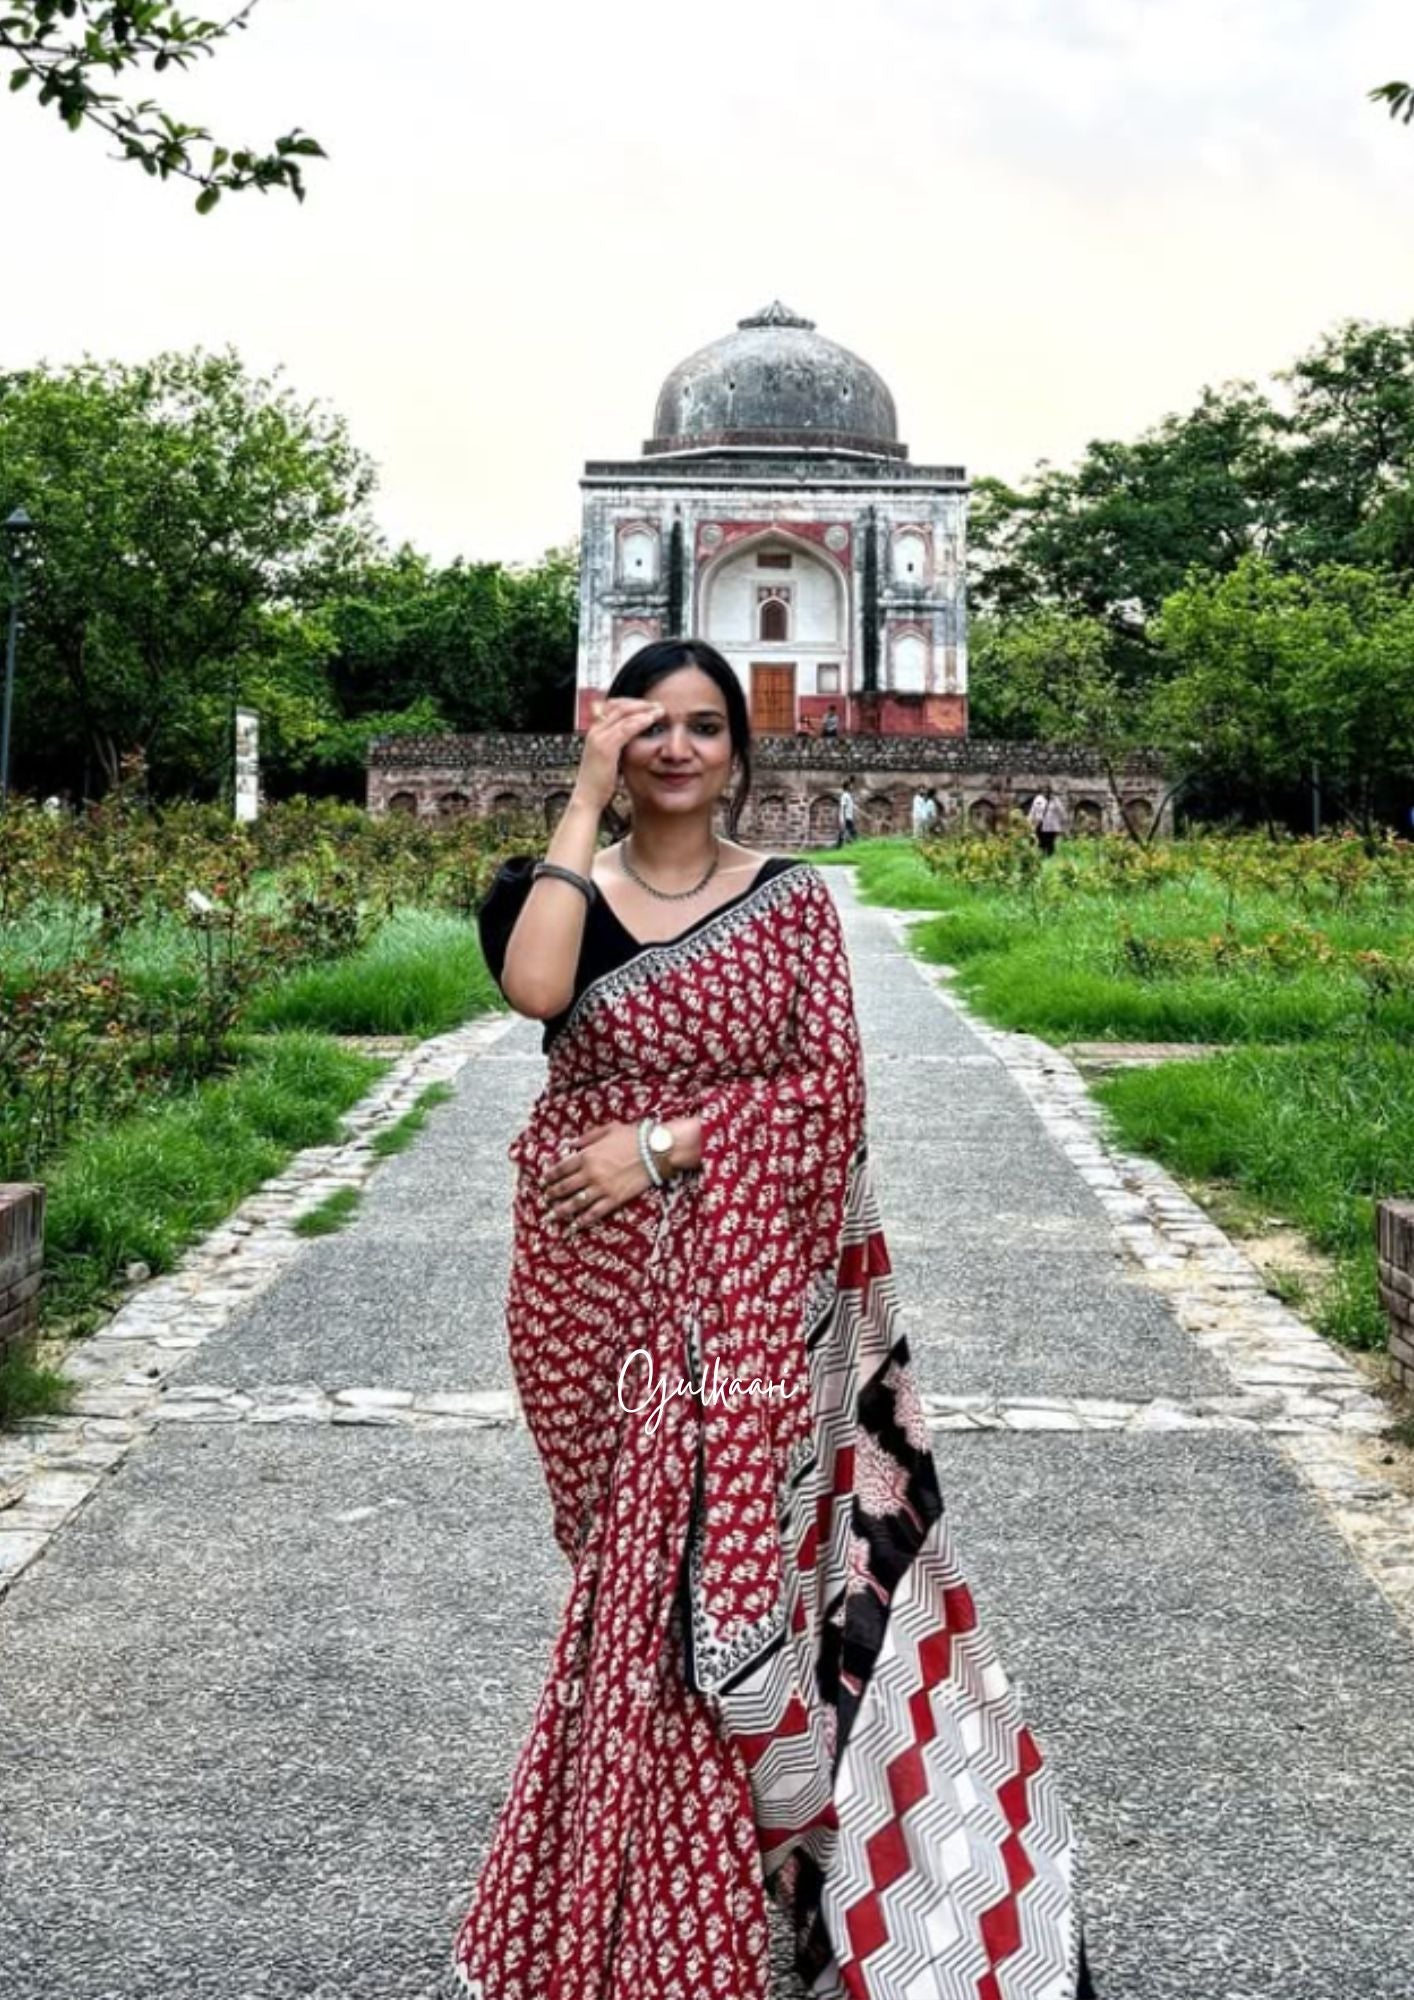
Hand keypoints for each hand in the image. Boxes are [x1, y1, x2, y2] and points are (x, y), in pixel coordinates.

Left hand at [540, 1120, 654, 1235]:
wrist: (655, 1150)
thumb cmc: (633, 1136)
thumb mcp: (608, 1129)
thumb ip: (588, 1137)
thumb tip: (571, 1144)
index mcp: (587, 1155)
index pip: (561, 1168)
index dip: (549, 1176)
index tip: (542, 1182)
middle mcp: (590, 1173)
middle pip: (564, 1187)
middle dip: (551, 1194)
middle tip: (545, 1200)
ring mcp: (601, 1188)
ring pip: (575, 1203)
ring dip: (560, 1211)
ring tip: (551, 1216)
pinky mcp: (614, 1199)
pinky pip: (594, 1213)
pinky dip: (582, 1221)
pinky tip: (574, 1227)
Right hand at [573, 696, 665, 812]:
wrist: (587, 798)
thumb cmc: (598, 783)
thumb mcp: (608, 760)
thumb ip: (617, 748)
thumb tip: (632, 742)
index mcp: (595, 732)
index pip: (614, 708)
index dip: (633, 705)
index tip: (649, 707)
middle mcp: (595, 731)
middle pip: (619, 706)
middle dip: (640, 704)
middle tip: (657, 705)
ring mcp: (599, 737)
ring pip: (623, 713)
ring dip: (643, 710)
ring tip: (659, 710)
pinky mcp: (606, 747)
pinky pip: (626, 728)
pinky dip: (640, 721)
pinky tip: (652, 720)